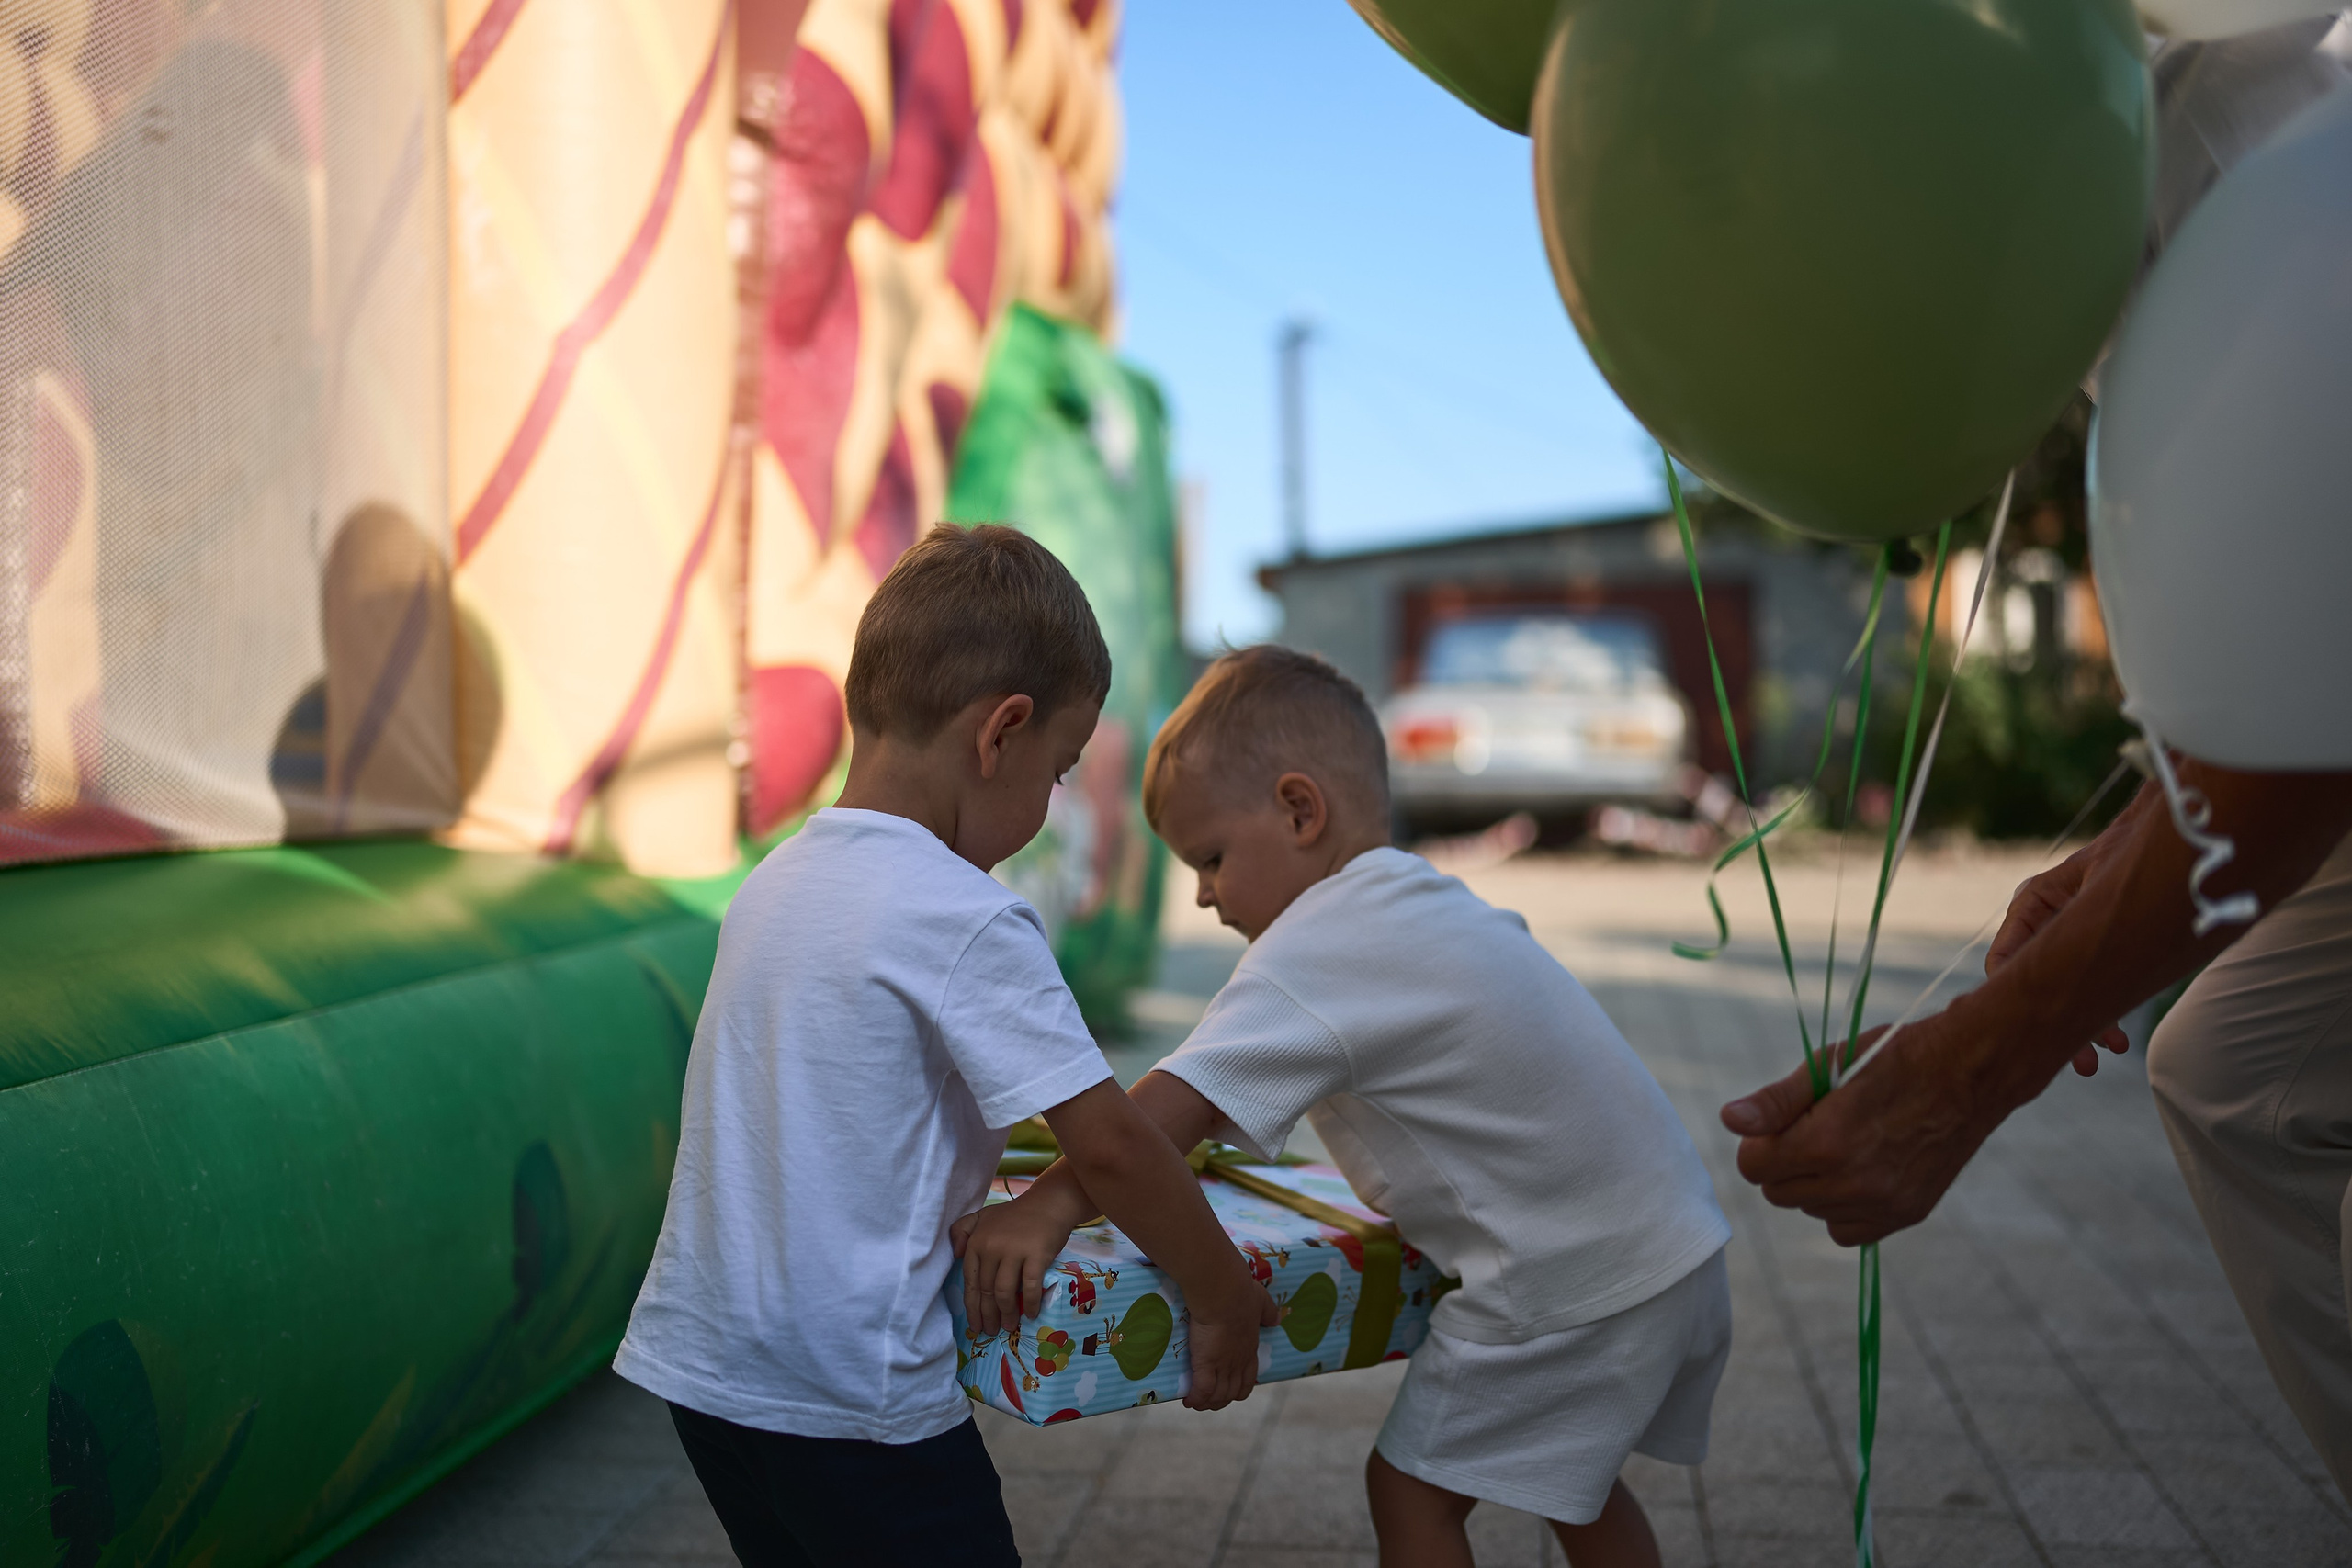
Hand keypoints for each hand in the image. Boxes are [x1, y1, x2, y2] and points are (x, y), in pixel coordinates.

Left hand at [952, 1193, 1077, 1335]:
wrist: (1049, 1203)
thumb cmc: (1016, 1215)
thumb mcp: (983, 1216)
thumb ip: (963, 1230)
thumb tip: (955, 1255)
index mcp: (977, 1241)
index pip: (971, 1281)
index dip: (972, 1306)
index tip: (975, 1324)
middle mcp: (992, 1247)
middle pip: (986, 1291)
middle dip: (988, 1315)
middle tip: (992, 1331)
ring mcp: (1014, 1251)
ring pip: (1004, 1292)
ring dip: (1007, 1313)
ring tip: (1009, 1326)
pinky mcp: (1036, 1255)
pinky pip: (1029, 1287)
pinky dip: (1030, 1304)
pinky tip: (1031, 1314)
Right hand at [1181, 1279, 1282, 1411]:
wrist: (1223, 1295)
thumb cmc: (1241, 1294)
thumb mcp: (1261, 1301)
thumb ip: (1268, 1311)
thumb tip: (1276, 1320)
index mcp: (1250, 1350)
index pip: (1248, 1379)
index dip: (1238, 1388)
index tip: (1229, 1389)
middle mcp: (1238, 1362)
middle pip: (1232, 1392)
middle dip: (1221, 1400)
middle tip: (1209, 1400)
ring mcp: (1223, 1365)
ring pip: (1217, 1395)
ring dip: (1207, 1402)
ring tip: (1195, 1402)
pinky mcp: (1206, 1364)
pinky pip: (1202, 1390)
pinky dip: (1195, 1398)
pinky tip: (1187, 1400)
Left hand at [1720, 1016, 2011, 1245]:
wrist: (1971, 1072)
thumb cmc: (1895, 1058)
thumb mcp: (1829, 1064)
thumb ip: (1775, 1101)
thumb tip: (1729, 1120)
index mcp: (1827, 1141)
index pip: (1754, 1166)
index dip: (1760, 1142)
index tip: (1783, 1123)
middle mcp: (1854, 1182)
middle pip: (1777, 1193)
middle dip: (1784, 1162)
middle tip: (1817, 1127)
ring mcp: (1884, 1204)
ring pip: (1811, 1211)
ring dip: (1815, 1185)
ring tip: (1848, 1143)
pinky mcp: (1907, 1215)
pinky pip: (1847, 1231)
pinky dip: (1845, 1207)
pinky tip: (1862, 1170)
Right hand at [1989, 856, 2128, 1076]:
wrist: (2175, 832)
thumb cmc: (2137, 850)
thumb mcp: (2102, 886)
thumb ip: (2072, 923)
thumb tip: (2047, 973)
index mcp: (2032, 903)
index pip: (2006, 963)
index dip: (2013, 1000)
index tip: (2030, 1032)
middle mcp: (2044, 924)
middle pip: (2037, 986)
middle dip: (2059, 1026)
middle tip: (2085, 1064)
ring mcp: (2069, 938)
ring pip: (2064, 993)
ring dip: (2085, 1025)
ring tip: (2111, 1050)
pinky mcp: (2095, 949)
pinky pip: (2089, 988)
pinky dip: (2102, 1012)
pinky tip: (2120, 1038)